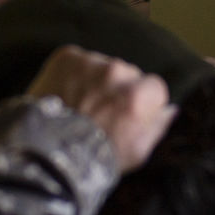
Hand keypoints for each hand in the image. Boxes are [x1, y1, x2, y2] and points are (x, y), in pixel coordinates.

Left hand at [26, 45, 175, 171]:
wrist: (44, 152)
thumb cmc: (94, 158)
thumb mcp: (137, 153)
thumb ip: (157, 127)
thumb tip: (170, 109)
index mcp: (138, 97)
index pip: (155, 86)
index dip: (142, 102)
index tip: (127, 115)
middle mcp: (116, 73)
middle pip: (128, 74)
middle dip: (118, 89)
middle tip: (100, 112)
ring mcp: (90, 62)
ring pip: (103, 66)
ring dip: (95, 80)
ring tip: (79, 105)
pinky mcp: (66, 57)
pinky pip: (79, 60)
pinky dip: (74, 74)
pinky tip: (65, 95)